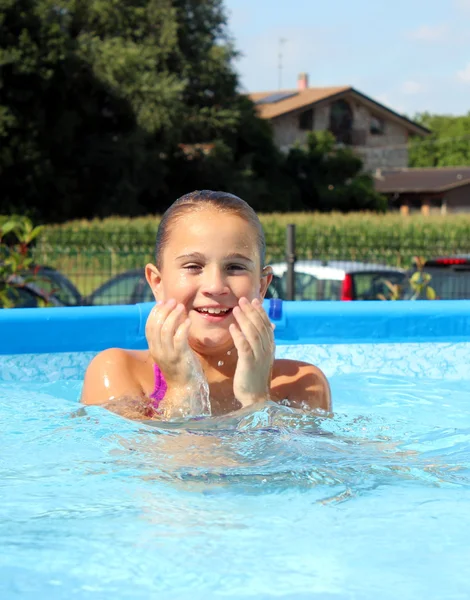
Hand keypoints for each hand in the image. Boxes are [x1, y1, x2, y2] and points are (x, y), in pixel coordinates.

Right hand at [145, 300, 208, 417]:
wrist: (186, 388)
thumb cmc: (180, 367)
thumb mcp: (170, 351)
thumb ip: (168, 337)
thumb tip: (170, 317)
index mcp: (153, 348)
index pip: (149, 326)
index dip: (155, 312)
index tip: (163, 302)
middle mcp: (158, 351)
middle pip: (156, 326)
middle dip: (164, 311)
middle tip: (174, 301)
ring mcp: (168, 354)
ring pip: (166, 330)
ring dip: (174, 316)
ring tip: (182, 307)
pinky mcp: (180, 357)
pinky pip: (179, 338)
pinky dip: (183, 327)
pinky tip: (188, 321)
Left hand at [229, 297, 274, 407]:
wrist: (256, 399)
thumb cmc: (255, 378)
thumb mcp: (262, 358)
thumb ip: (263, 343)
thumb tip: (268, 327)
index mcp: (270, 348)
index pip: (266, 325)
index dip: (260, 312)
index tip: (254, 300)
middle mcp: (267, 350)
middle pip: (260, 326)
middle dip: (251, 311)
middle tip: (242, 300)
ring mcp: (259, 357)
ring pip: (253, 334)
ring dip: (244, 320)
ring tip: (236, 309)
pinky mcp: (249, 364)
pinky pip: (244, 347)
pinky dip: (239, 336)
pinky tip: (232, 327)